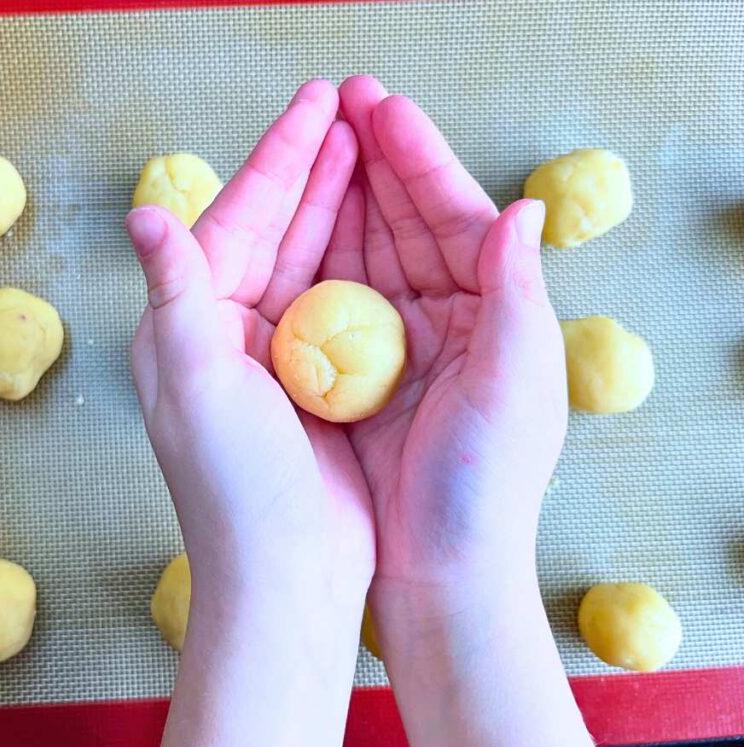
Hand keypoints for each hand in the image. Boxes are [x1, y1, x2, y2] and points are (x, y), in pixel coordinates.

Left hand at [128, 80, 372, 746]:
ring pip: (309, 257)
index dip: (278, 154)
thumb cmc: (233, 484)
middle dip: (314, 166)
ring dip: (339, 203)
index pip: (237, 216)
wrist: (283, 574)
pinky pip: (338, 301)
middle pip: (276, 227)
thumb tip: (143, 210)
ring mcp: (269, 353)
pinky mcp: (310, 381)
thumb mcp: (194, 383)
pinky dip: (361, 259)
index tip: (319, 100)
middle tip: (356, 105)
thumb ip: (173, 292)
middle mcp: (223, 328)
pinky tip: (388, 229)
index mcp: (189, 319)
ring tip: (375, 147)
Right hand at [331, 76, 566, 589]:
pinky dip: (315, 256)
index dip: (419, 159)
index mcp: (494, 309)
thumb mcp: (517, 384)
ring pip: (365, 251)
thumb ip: (518, 293)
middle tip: (339, 101)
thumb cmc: (486, 483)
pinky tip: (295, 220)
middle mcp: (446, 316)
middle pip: (406, 221)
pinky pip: (332, 299)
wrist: (438, 569)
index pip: (455, 215)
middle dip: (374, 160)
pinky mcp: (355, 372)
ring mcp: (397, 341)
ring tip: (313, 141)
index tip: (380, 107)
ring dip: (341, 195)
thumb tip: (525, 208)